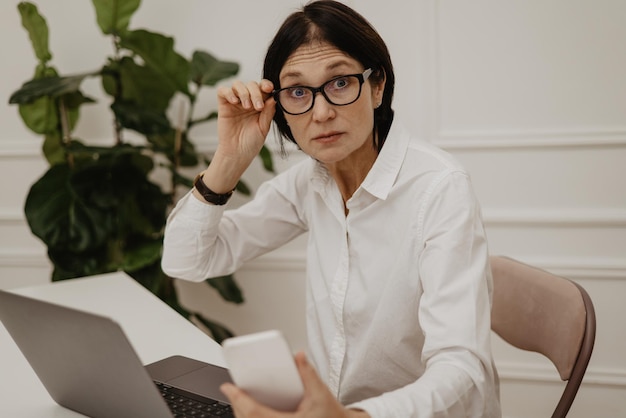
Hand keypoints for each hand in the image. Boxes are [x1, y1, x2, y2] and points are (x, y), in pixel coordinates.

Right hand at [216, 79, 276, 162]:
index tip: (270, 89)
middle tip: (258, 107)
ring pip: (238, 85)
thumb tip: (273, 97)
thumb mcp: (264, 127)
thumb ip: (268, 112)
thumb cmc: (251, 142)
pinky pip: (223, 91)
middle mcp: (248, 101)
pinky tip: (235, 102)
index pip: (263, 88)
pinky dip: (229, 92)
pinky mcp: (224, 106)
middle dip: (256, 93)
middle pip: (251, 84)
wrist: (238, 153)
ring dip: (244, 93)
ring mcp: (235, 102)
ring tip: (246, 107)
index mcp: (260, 104)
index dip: (266, 85)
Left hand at [220, 352, 369, 417]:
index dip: (238, 398)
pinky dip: (248, 417)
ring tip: (237, 397)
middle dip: (236, 403)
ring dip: (240, 412)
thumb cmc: (330, 415)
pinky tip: (247, 409)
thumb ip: (308, 373)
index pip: (254, 412)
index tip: (227, 387)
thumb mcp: (321, 393)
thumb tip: (299, 355)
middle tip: (230, 388)